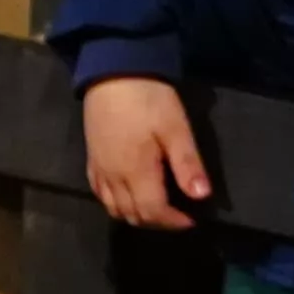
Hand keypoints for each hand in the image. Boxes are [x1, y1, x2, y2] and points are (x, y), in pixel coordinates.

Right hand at [82, 74, 206, 227]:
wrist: (112, 71)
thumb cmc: (148, 99)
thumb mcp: (175, 128)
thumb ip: (187, 164)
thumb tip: (202, 196)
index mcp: (136, 172)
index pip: (153, 212)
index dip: (173, 222)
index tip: (192, 219)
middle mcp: (113, 177)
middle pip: (132, 215)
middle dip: (156, 222)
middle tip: (178, 215)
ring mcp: (99, 169)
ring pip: (113, 208)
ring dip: (135, 215)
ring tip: (157, 207)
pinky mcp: (91, 159)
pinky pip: (100, 193)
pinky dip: (116, 203)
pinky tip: (129, 194)